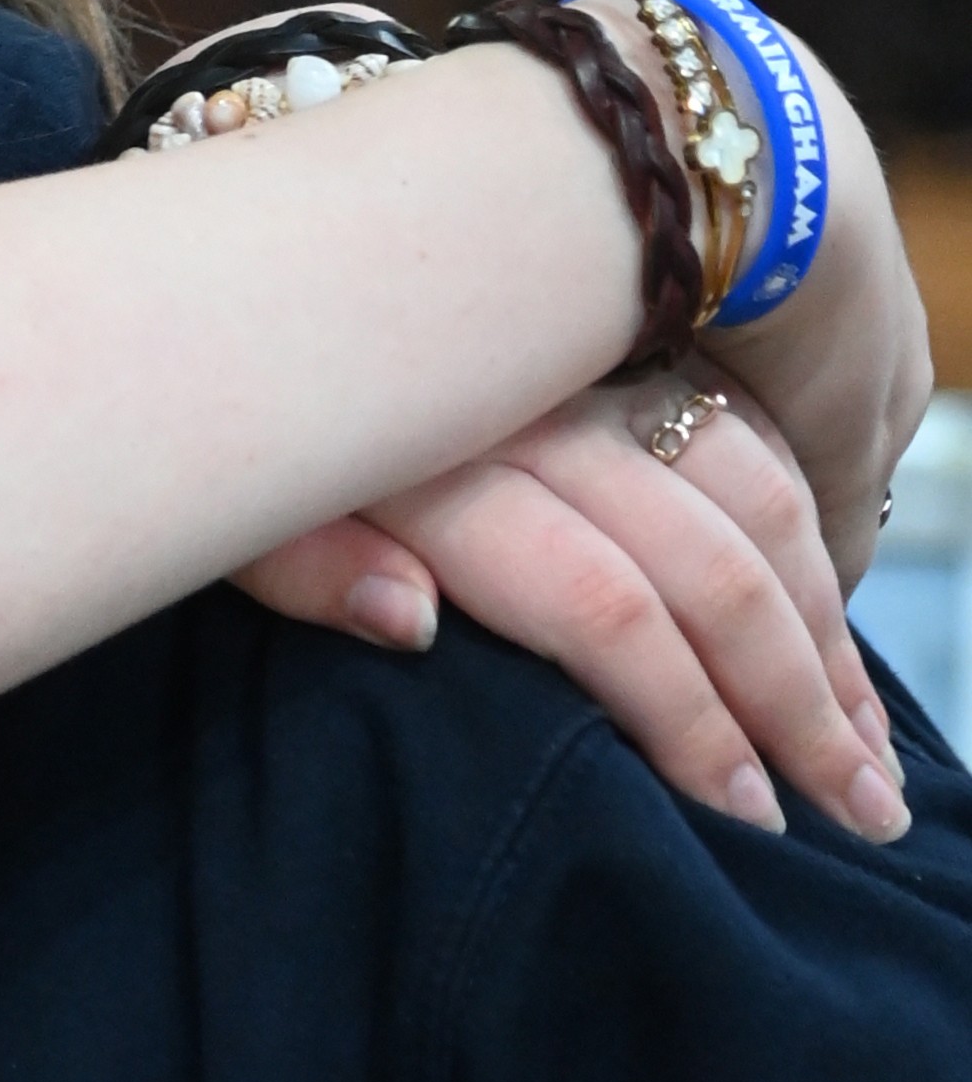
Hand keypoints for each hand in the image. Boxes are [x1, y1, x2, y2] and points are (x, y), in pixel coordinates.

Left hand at [235, 369, 909, 844]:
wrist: (224, 262)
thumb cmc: (212, 414)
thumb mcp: (216, 503)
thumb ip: (304, 569)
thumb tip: (410, 621)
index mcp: (434, 459)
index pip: (600, 604)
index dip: (686, 719)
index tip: (748, 819)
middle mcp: (529, 404)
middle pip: (705, 560)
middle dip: (796, 697)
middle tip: (860, 814)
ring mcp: (580, 362)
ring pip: (748, 487)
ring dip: (824, 617)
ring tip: (869, 740)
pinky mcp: (606, 336)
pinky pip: (737, 422)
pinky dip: (802, 518)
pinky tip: (830, 605)